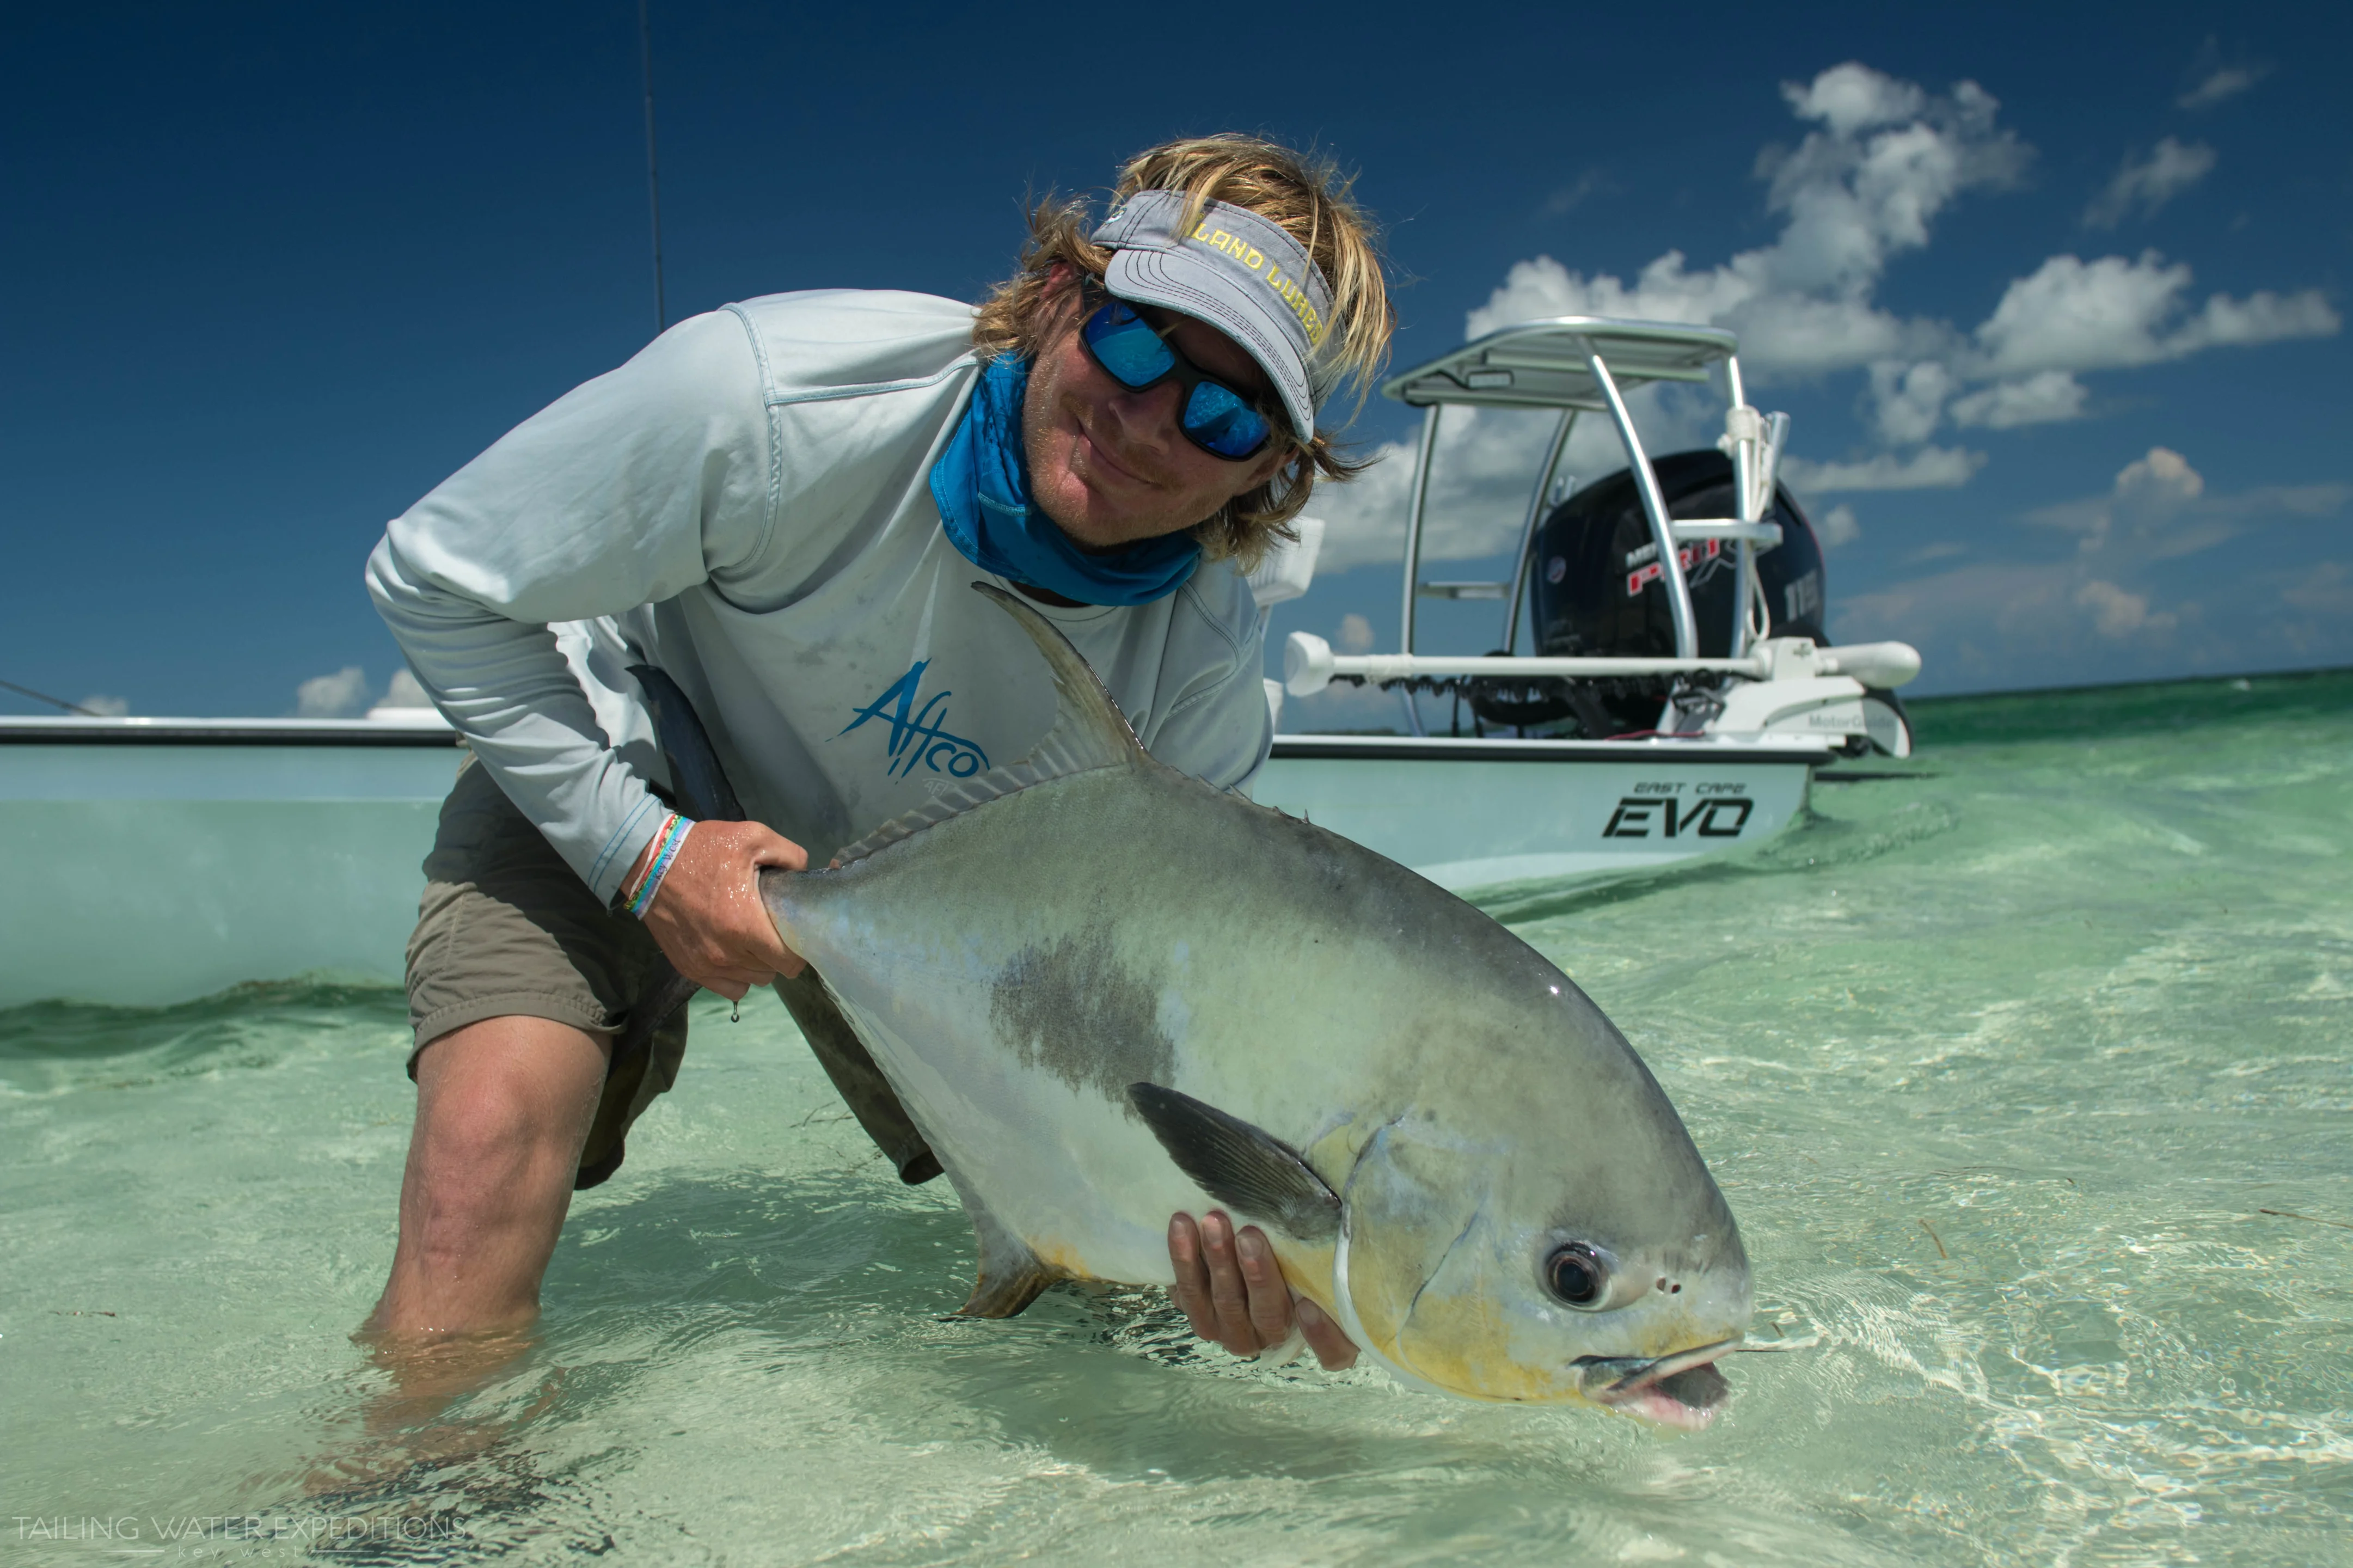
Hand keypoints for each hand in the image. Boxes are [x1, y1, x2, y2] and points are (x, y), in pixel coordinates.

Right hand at [636, 819, 807, 996]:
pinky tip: (735, 954)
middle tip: (772, 928)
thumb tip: (804, 873)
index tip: (795, 932)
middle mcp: (727, 954)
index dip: (799, 950)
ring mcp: (706, 965)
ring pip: (752, 981)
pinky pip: (729, 988)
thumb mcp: (753, 837)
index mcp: (745, 926)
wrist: (650, 862)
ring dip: (758, 964)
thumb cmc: (703, 849)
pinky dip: (737, 976)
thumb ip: (790, 855)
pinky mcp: (689, 968)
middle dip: (778, 952)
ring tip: (752, 939)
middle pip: (772, 971)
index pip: (789, 963)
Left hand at [1167, 1210, 1357, 1370]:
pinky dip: (1183, 1257)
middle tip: (1250, 1235)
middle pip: (1266, 1316)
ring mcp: (1230, 1329)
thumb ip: (1327, 1249)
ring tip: (1212, 1222)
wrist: (1235, 1246)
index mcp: (1314, 1331)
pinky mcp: (1197, 1313)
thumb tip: (1340, 1215)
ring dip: (1216, 1261)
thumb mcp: (1318, 1251)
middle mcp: (1270, 1336)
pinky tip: (1181, 1225)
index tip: (1310, 1306)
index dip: (1322, 1335)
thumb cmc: (1294, 1247)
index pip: (1333, 1352)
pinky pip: (1187, 1292)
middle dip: (1257, 1275)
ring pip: (1222, 1304)